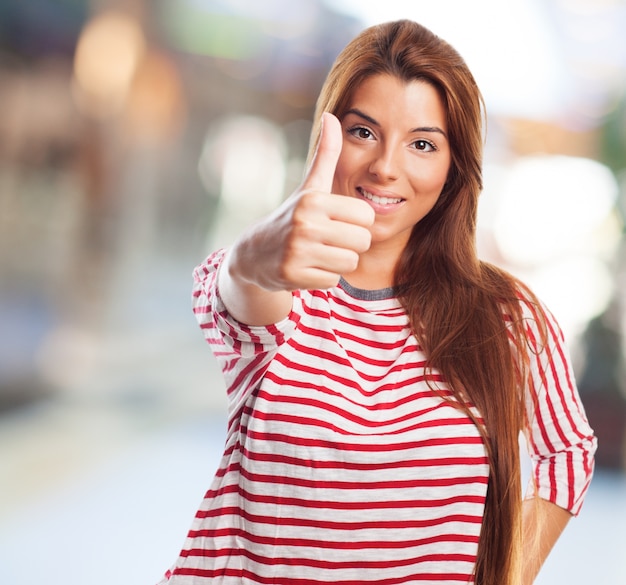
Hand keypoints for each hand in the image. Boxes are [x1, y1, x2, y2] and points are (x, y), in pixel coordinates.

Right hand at [234, 112, 374, 290]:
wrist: (254, 253)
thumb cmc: (291, 216)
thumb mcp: (309, 186)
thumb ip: (326, 154)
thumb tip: (333, 115)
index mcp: (314, 200)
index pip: (366, 216)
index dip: (357, 222)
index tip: (338, 221)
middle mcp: (305, 224)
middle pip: (362, 241)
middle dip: (350, 243)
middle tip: (330, 240)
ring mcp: (297, 252)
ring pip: (349, 263)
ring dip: (338, 261)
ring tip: (319, 252)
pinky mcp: (293, 276)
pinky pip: (333, 280)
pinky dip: (324, 276)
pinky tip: (308, 266)